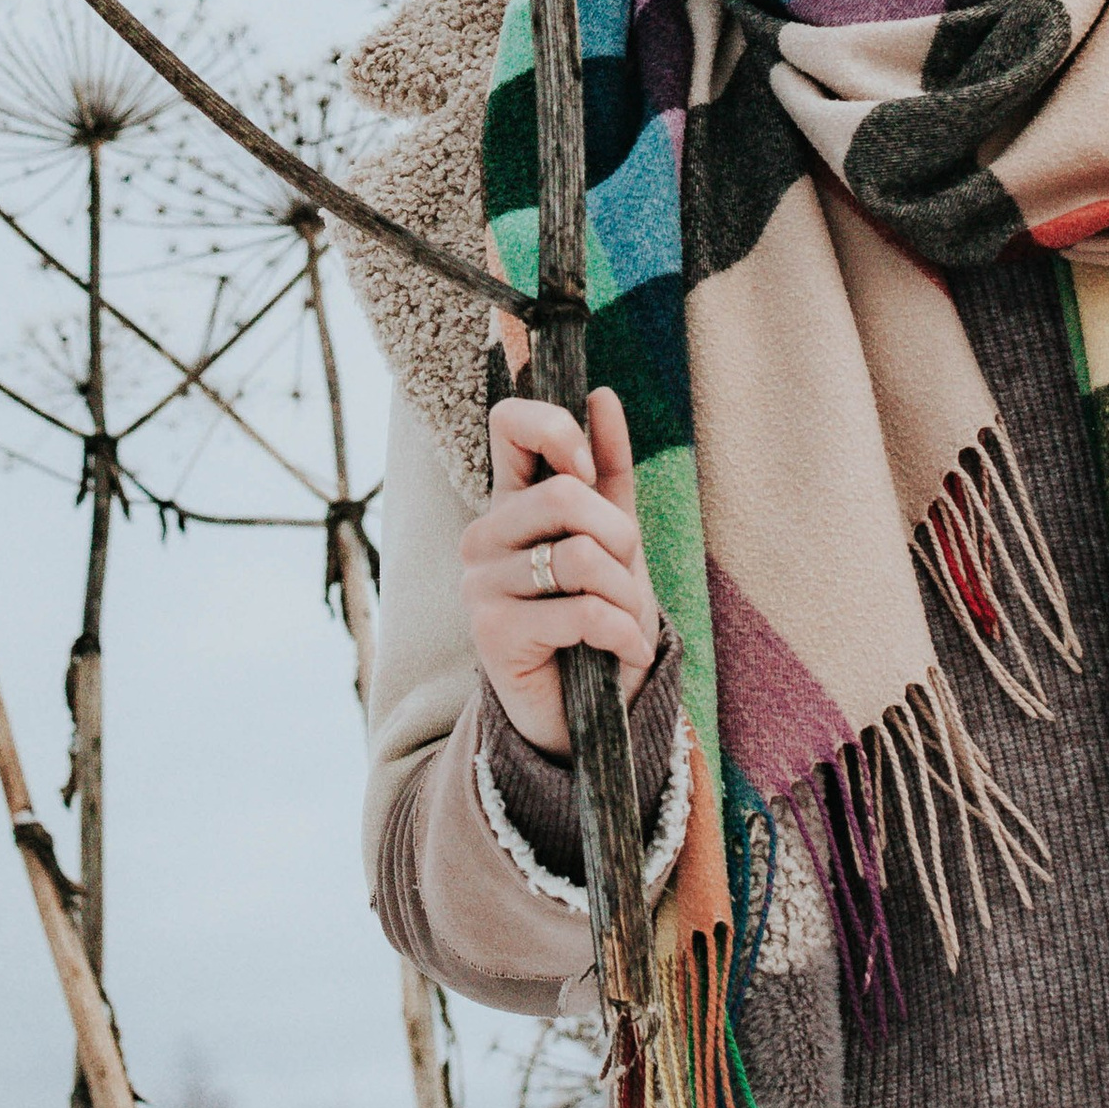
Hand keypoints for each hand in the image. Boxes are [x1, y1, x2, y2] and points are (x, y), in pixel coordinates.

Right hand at [461, 385, 659, 757]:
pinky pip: (582, 613)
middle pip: (565, 495)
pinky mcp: (492, 634)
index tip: (586, 469)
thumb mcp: (614, 540)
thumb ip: (608, 470)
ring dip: (628, 598)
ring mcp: (480, 584)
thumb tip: (601, 395)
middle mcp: (485, 535)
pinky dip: (622, 634)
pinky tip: (622, 652)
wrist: (588, 712)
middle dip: (620, 537)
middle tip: (625, 574)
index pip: (509, 423)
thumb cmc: (598, 619)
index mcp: (510, 502)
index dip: (557, 430)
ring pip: (582, 558)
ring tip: (627, 623)